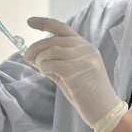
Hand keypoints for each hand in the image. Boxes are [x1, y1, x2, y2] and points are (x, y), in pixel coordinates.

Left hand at [24, 17, 126, 131]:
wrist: (104, 109)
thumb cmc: (87, 93)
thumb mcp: (70, 74)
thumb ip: (55, 64)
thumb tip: (33, 60)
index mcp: (84, 46)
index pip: (63, 29)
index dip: (44, 23)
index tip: (30, 22)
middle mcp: (85, 49)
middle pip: (53, 40)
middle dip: (36, 47)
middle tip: (27, 57)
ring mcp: (83, 59)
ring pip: (52, 50)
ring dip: (40, 59)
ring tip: (40, 69)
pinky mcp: (78, 70)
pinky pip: (53, 64)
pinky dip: (45, 68)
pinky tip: (46, 73)